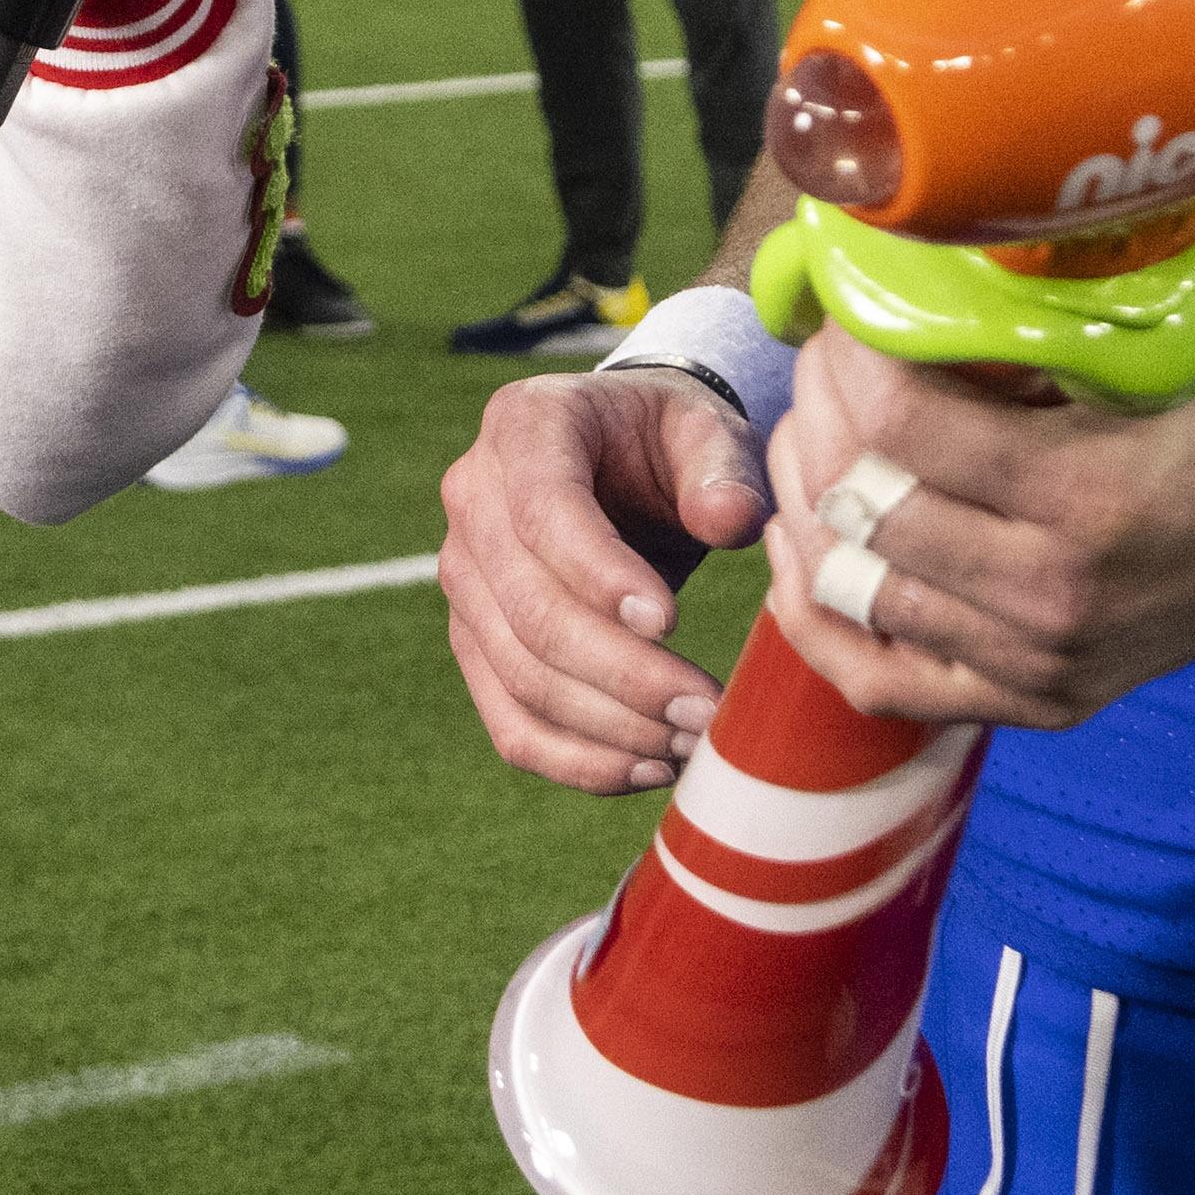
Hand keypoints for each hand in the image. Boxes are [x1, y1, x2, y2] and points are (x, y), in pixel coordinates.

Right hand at [438, 366, 772, 793]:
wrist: (625, 461)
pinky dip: (576, 760)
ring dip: (609, 727)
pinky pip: (510, 721)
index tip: (671, 622)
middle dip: (622, 674)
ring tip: (694, 741)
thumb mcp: (705, 429)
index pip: (543, 511)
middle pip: (529, 611)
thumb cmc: (670, 442)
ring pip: (520, 677)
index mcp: (523, 426)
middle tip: (707, 708)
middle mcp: (472, 500)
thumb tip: (730, 521)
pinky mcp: (475, 641)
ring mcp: (464, 578)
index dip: (599, 575)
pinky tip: (649, 767)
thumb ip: (723, 467)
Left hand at [759, 303, 1194, 733]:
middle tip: (826, 358)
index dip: (847, 355)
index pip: (896, 427)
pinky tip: (807, 548)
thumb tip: (910, 238)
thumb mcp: (1171, 313)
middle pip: (858, 508)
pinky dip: (822, 617)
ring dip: (807, 501)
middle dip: (818, 414)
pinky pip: (880, 681)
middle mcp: (1056, 595)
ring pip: (853, 590)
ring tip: (812, 432)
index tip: (850, 306)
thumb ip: (1050, 290)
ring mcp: (1045, 660)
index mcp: (1090, 496)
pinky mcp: (1042, 699)